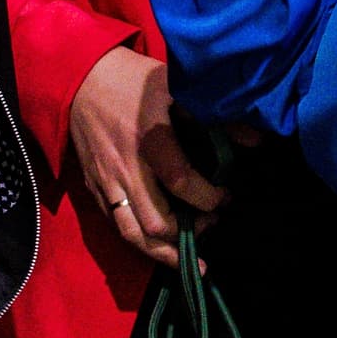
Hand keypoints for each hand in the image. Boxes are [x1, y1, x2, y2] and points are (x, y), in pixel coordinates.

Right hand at [67, 45, 226, 267]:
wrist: (80, 77)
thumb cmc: (132, 80)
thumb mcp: (177, 84)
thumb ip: (217, 116)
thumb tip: (256, 141)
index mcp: (150, 139)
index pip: (181, 182)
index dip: (208, 198)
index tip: (225, 196)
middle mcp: (126, 168)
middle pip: (155, 224)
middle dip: (189, 235)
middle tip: (211, 224)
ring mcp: (106, 182)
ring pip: (132, 234)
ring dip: (162, 253)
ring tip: (189, 260)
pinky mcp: (94, 188)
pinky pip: (116, 224)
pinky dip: (139, 239)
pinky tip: (158, 243)